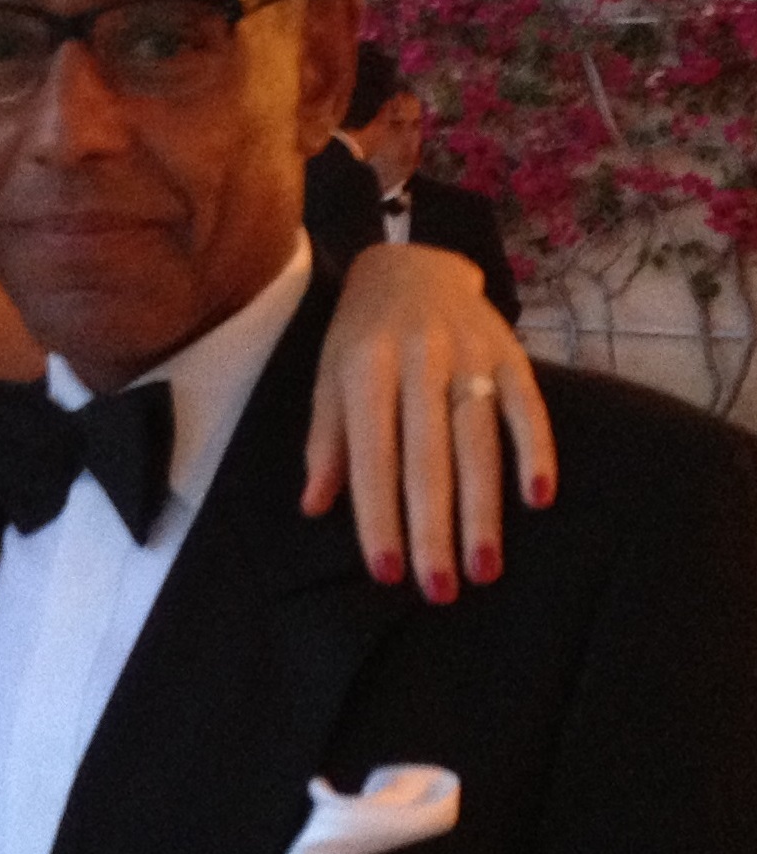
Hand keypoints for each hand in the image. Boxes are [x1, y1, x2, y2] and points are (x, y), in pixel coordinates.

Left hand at [302, 242, 556, 599]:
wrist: (411, 263)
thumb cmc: (360, 338)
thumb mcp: (328, 379)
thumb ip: (326, 442)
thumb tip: (315, 506)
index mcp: (364, 367)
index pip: (372, 455)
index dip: (378, 516)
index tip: (388, 573)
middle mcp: (418, 358)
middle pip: (428, 456)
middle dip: (434, 528)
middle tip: (440, 590)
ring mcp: (470, 352)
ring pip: (479, 440)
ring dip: (484, 508)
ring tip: (484, 567)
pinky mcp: (511, 351)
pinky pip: (527, 404)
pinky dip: (536, 450)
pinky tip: (539, 499)